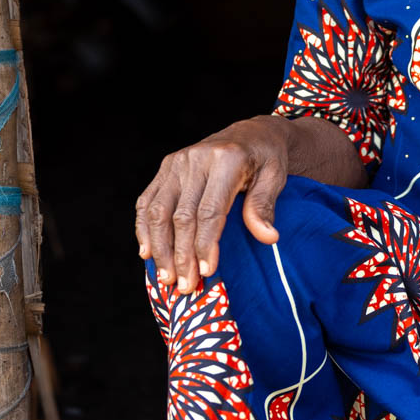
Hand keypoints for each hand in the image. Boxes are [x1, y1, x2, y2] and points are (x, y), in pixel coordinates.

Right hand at [135, 117, 289, 292]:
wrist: (252, 133)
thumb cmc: (266, 160)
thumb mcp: (275, 178)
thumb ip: (265, 206)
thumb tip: (268, 237)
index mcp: (227, 160)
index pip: (210, 210)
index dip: (206, 243)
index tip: (207, 271)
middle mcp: (197, 159)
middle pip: (181, 215)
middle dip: (181, 255)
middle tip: (185, 287)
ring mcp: (177, 162)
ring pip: (158, 211)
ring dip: (160, 248)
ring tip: (166, 278)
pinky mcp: (166, 167)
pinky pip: (148, 201)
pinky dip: (144, 228)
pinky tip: (147, 253)